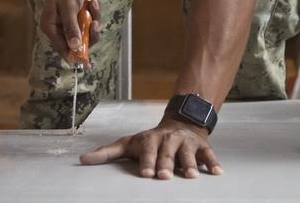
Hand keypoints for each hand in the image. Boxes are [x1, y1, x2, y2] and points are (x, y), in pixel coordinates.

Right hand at [39, 0, 100, 67]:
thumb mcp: (69, 7)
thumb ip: (72, 27)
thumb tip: (75, 46)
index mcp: (51, 27)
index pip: (63, 48)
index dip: (75, 57)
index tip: (86, 65)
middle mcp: (60, 28)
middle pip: (78, 43)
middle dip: (89, 33)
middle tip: (94, 23)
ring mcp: (71, 23)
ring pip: (88, 33)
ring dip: (93, 19)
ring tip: (91, 4)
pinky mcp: (80, 17)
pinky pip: (91, 23)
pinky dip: (94, 13)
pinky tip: (91, 0)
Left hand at [79, 116, 222, 178]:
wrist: (179, 124)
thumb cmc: (151, 140)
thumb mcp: (129, 144)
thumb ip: (107, 153)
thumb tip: (83, 160)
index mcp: (151, 140)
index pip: (148, 150)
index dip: (147, 161)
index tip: (146, 173)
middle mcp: (169, 140)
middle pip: (167, 153)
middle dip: (166, 164)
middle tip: (164, 176)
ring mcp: (186, 143)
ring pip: (188, 153)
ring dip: (190, 164)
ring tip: (191, 176)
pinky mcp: (201, 147)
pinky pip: (209, 154)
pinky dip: (213, 162)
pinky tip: (217, 172)